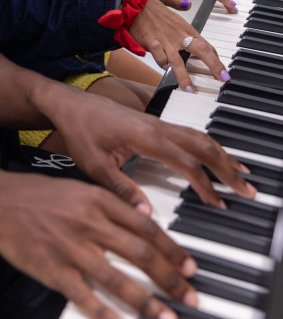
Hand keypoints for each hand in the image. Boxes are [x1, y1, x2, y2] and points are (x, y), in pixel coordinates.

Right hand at [0, 170, 197, 318]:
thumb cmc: (36, 195)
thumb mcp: (79, 188)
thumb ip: (110, 204)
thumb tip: (144, 221)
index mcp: (97, 200)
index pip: (146, 227)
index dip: (172, 249)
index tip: (190, 267)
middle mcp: (89, 222)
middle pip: (141, 253)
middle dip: (171, 279)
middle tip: (190, 296)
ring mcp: (71, 248)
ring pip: (118, 278)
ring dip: (148, 301)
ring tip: (168, 317)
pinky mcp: (53, 270)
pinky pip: (85, 297)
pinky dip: (106, 315)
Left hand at [46, 86, 254, 212]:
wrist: (70, 104)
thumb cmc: (80, 132)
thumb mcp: (94, 165)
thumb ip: (121, 189)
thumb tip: (147, 214)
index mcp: (145, 137)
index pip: (185, 162)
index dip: (204, 184)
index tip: (218, 203)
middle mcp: (157, 126)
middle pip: (202, 145)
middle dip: (226, 167)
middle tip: (247, 188)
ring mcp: (157, 122)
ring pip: (199, 136)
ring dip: (222, 154)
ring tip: (241, 173)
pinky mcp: (154, 123)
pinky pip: (189, 133)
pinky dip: (208, 146)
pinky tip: (215, 156)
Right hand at [129, 0, 230, 90]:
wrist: (136, 3)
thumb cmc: (155, 12)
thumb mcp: (175, 19)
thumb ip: (186, 32)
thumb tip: (197, 41)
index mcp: (187, 29)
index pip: (207, 46)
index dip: (217, 60)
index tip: (223, 74)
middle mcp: (179, 34)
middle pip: (201, 49)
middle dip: (213, 64)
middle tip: (222, 78)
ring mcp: (165, 39)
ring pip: (177, 60)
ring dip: (184, 76)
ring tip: (189, 90)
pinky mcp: (150, 41)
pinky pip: (158, 57)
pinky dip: (162, 64)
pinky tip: (164, 68)